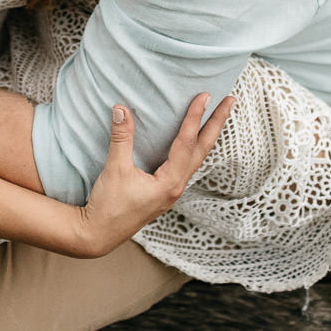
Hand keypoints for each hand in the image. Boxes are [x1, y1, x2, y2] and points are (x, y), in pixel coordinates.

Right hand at [73, 93, 234, 256]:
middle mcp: (176, 187)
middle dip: (217, 124)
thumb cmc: (108, 206)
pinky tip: (192, 142)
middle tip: (230, 100)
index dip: (195, 117)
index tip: (204, 96)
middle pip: (203, 149)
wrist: (99, 234)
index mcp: (169, 182)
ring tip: (217, 116)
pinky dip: (194, 148)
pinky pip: (186, 165)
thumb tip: (121, 109)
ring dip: (208, 135)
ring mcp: (172, 191)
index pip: (186, 143)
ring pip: (196, 158)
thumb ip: (121, 138)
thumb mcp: (115, 169)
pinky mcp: (164, 193)